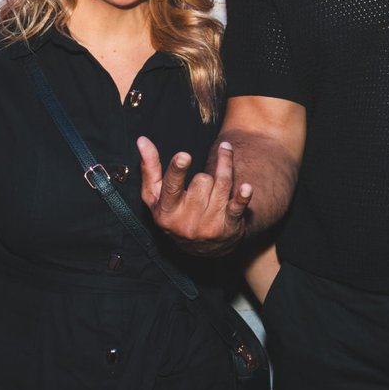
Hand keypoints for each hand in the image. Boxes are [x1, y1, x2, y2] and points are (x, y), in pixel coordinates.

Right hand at [140, 137, 250, 256]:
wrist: (200, 249)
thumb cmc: (174, 214)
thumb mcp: (156, 196)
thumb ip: (149, 168)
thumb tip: (142, 140)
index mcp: (166, 212)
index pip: (171, 187)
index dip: (178, 171)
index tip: (184, 156)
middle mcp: (187, 222)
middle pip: (202, 181)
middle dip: (204, 176)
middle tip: (202, 185)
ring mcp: (209, 225)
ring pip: (221, 185)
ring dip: (225, 165)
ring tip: (225, 152)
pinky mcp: (228, 227)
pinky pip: (237, 208)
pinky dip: (242, 197)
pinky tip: (246, 187)